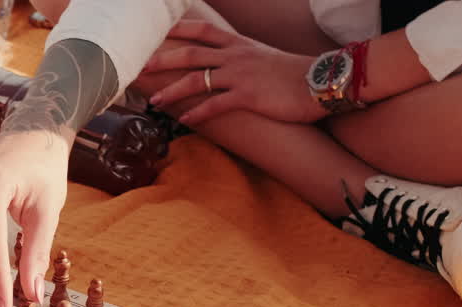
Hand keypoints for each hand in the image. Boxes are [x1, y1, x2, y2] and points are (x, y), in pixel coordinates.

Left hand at [144, 22, 326, 125]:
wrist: (321, 81)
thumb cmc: (294, 74)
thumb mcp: (264, 57)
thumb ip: (242, 59)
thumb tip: (225, 67)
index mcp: (239, 44)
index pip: (202, 30)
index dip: (177, 30)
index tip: (157, 33)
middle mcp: (236, 56)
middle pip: (190, 54)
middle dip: (163, 60)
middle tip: (140, 67)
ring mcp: (241, 75)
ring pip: (196, 80)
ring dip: (172, 92)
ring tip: (154, 102)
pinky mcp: (248, 96)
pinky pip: (215, 105)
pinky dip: (197, 114)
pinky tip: (184, 121)